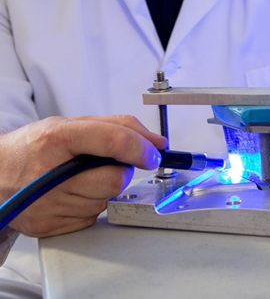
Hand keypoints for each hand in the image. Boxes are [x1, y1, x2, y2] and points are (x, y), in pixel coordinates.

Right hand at [0, 115, 166, 236]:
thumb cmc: (32, 148)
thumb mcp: (70, 124)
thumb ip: (117, 127)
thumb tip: (157, 143)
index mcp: (57, 139)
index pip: (114, 142)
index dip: (142, 148)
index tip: (154, 153)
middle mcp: (51, 174)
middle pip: (116, 179)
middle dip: (120, 171)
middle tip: (103, 165)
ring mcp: (49, 204)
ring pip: (107, 200)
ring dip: (104, 189)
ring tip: (79, 178)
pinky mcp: (49, 225)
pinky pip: (92, 217)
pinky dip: (90, 205)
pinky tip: (71, 194)